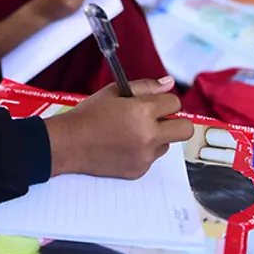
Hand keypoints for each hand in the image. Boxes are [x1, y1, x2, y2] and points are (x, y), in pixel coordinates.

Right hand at [44, 77, 194, 179]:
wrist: (68, 144)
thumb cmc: (88, 115)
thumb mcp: (114, 92)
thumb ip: (146, 87)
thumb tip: (169, 83)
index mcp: (142, 112)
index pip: (175, 103)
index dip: (163, 101)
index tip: (153, 103)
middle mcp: (148, 136)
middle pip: (185, 129)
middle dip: (176, 121)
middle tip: (158, 120)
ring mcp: (145, 156)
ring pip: (167, 144)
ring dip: (156, 137)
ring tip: (130, 133)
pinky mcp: (139, 170)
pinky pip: (151, 158)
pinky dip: (142, 151)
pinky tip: (122, 146)